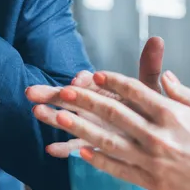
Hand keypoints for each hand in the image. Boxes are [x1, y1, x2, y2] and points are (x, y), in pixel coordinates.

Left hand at [28, 69, 189, 189]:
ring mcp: (154, 162)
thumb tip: (166, 76)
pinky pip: (120, 170)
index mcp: (174, 114)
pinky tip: (81, 153)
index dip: (112, 82)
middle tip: (63, 91)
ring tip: (60, 119)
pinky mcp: (154, 183)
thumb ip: (183, 93)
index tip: (94, 75)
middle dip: (85, 101)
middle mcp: (160, 136)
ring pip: (109, 142)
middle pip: (114, 114)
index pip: (135, 92)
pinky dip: (99, 161)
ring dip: (81, 129)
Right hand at [31, 36, 164, 157]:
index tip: (79, 80)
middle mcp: (93, 105)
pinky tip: (51, 150)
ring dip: (51, 117)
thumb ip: (149, 66)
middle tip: (33, 92)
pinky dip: (63, 148)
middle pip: (69, 97)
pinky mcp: (92, 142)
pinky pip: (75, 147)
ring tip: (37, 112)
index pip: (90, 81)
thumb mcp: (149, 88)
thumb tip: (156, 40)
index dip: (83, 80)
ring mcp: (90, 124)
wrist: (152, 133)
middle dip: (52, 94)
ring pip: (67, 120)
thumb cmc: (150, 108)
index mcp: (104, 89)